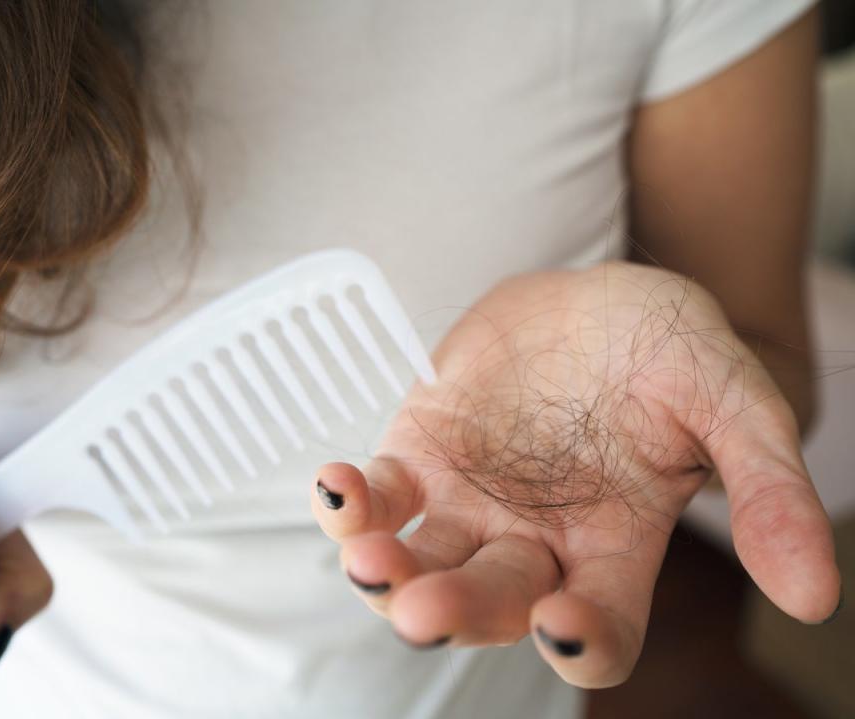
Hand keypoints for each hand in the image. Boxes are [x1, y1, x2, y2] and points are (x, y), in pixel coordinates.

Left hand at [311, 261, 840, 687]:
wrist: (596, 301)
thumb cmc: (671, 351)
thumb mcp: (733, 401)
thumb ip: (767, 488)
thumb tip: (815, 593)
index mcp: (616, 548)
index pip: (601, 627)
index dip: (585, 640)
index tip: (565, 624)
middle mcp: (535, 542)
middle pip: (493, 602)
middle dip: (458, 610)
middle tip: (426, 609)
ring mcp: (470, 506)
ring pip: (420, 563)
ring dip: (385, 571)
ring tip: (366, 555)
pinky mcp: (422, 458)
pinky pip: (380, 497)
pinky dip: (353, 501)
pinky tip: (337, 486)